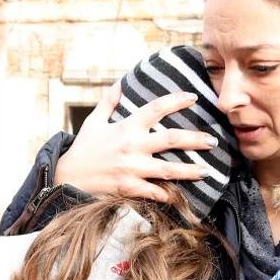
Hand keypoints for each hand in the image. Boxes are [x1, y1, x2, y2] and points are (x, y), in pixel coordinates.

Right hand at [53, 80, 215, 202]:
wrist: (66, 178)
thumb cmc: (83, 150)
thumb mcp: (93, 122)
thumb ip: (108, 102)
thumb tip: (119, 83)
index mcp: (126, 127)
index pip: (156, 108)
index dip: (176, 100)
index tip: (192, 97)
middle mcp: (132, 146)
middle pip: (172, 139)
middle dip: (195, 139)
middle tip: (213, 140)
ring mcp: (132, 169)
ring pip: (169, 169)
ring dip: (191, 170)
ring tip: (207, 171)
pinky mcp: (129, 188)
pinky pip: (155, 192)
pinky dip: (168, 195)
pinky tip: (181, 196)